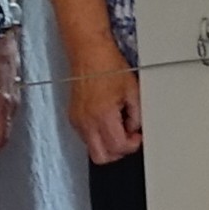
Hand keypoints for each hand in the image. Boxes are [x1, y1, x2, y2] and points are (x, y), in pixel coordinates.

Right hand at [58, 35, 140, 163]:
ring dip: (106, 144)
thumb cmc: (108, 65)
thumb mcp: (132, 90)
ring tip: (116, 125)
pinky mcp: (72, 116)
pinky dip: (97, 135)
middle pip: (101, 157)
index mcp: (103, 115)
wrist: (88, 52)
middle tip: (127, 137)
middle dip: (117, 152)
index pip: (118, 147)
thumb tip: (135, 129)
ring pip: (92, 149)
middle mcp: (86, 121)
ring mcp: (77, 120)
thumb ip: (137, 115)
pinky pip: (85, 137)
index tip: (136, 136)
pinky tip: (105, 120)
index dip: (131, 145)